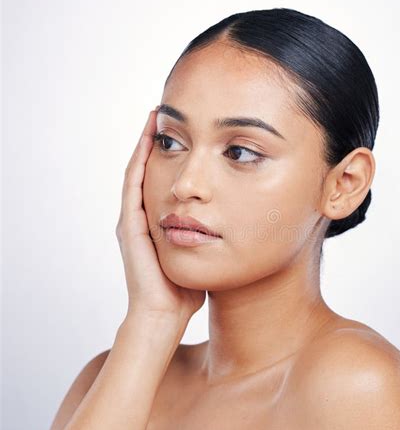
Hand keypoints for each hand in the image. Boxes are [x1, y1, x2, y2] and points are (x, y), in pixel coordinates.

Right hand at [115, 106, 205, 323]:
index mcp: (159, 222)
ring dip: (146, 144)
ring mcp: (133, 220)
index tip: (189, 131)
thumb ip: (212, 235)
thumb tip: (238, 219)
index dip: (175, 154)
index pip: (165, 179)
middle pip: (149, 169)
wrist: (164, 316)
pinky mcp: (131, 225)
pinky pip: (134, 184)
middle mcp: (143, 216)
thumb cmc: (186, 291)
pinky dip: (140, 160)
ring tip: (157, 116)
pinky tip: (150, 138)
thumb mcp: (203, 254)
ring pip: (138, 171)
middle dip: (160, 142)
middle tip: (170, 113)